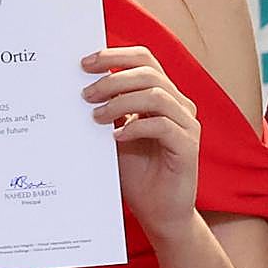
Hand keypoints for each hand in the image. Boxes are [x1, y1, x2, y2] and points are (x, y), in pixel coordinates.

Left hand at [81, 46, 199, 244]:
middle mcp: (178, 104)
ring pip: (156, 95)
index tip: (85, 63)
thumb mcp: (114, 133)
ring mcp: (186, 124)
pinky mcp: (189, 146)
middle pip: (148, 72)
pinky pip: (163, 126)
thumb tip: (79, 86)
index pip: (143, 59)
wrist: (158, 212)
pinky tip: (116, 138)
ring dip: (121, 102)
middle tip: (86, 94)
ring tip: (96, 116)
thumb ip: (106, 109)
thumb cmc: (136, 172)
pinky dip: (136, 127)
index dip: (115, 55)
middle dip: (113, 79)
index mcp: (162, 94)